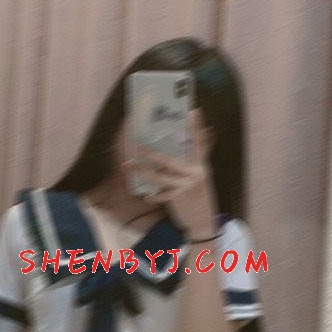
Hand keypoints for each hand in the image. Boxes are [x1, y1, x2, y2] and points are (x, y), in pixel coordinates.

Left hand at [126, 108, 217, 237]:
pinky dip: (153, 195)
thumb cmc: (199, 195)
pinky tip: (145, 195)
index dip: (197, 127)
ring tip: (128, 165)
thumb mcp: (201, 175)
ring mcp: (187, 185)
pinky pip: (161, 194)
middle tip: (137, 144)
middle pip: (171, 160)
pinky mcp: (179, 198)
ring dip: (142, 171)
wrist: (204, 221)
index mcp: (201, 164)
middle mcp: (195, 172)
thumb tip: (195, 139)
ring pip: (159, 177)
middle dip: (153, 154)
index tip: (194, 111)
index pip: (199, 142)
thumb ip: (195, 159)